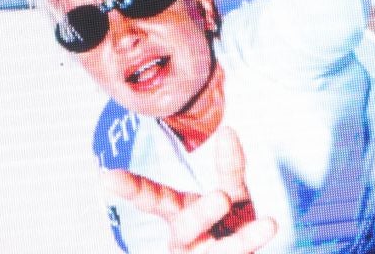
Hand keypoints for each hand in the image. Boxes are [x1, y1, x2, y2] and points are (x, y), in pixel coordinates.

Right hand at [105, 128, 277, 252]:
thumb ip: (230, 167)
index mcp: (179, 213)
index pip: (152, 198)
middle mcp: (185, 240)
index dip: (131, 188)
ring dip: (239, 241)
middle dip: (200, 215)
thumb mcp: (234, 192)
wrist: (246, 253)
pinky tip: (268, 226)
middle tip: (222, 197)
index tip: (106, 177)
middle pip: (183, 230)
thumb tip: (227, 132)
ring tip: (268, 223)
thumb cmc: (231, 224)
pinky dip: (252, 243)